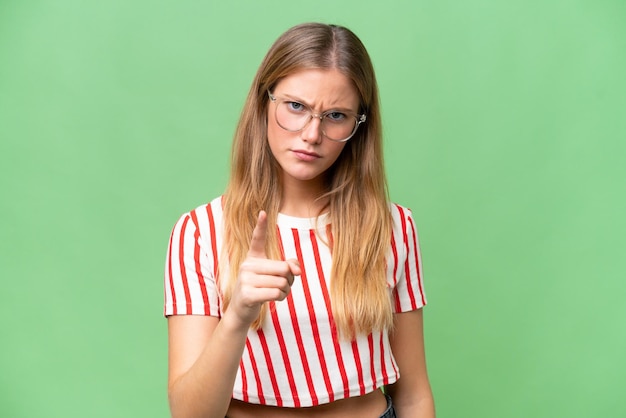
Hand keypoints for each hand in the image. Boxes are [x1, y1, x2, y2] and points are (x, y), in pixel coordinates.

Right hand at [229, 211, 300, 325]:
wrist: (241, 311)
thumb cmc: (261, 290)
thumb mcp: (275, 276)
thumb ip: (290, 267)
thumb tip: (297, 269)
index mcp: (253, 258)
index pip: (257, 239)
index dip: (261, 226)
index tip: (263, 212)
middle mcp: (247, 265)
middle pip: (283, 268)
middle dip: (289, 279)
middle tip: (282, 285)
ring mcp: (245, 279)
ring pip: (282, 282)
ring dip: (286, 291)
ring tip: (276, 293)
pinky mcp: (247, 294)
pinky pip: (276, 293)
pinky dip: (281, 298)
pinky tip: (274, 299)